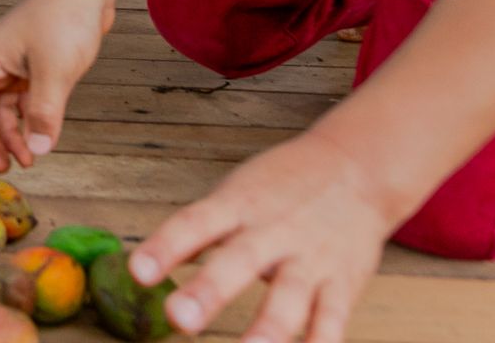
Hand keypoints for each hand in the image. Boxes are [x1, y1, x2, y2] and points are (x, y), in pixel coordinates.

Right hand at [0, 0, 112, 172]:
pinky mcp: (39, 68)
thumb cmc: (64, 17)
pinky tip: (42, 138)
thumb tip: (38, 149)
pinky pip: (27, 101)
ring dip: (12, 134)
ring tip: (28, 160)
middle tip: (4, 166)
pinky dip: (31, 120)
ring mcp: (18, 65)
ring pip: (5, 107)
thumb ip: (43, 112)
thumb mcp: (54, 70)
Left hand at [130, 129, 391, 342]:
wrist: (356, 168)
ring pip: (290, 298)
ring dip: (268, 330)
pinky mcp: (343, 284)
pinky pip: (332, 320)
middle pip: (239, 261)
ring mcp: (311, 259)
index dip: (165, 247)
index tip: (139, 272)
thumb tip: (146, 263)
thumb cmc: (283, 186)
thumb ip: (198, 231)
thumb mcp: (236, 193)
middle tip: (179, 318)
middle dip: (209, 291)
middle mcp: (273, 232)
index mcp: (239, 205)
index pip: (195, 223)